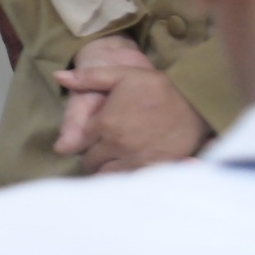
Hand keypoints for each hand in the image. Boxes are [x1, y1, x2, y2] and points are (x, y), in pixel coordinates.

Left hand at [56, 63, 210, 171]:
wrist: (196, 100)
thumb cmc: (156, 86)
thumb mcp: (120, 74)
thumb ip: (87, 77)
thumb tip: (58, 76)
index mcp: (105, 124)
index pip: (78, 146)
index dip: (77, 146)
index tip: (81, 145)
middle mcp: (118, 145)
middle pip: (91, 164)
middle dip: (90, 160)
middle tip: (95, 156)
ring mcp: (137, 158)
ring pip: (109, 176)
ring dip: (105, 173)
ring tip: (108, 166)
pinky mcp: (156, 167)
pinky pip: (132, 180)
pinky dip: (125, 179)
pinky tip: (126, 172)